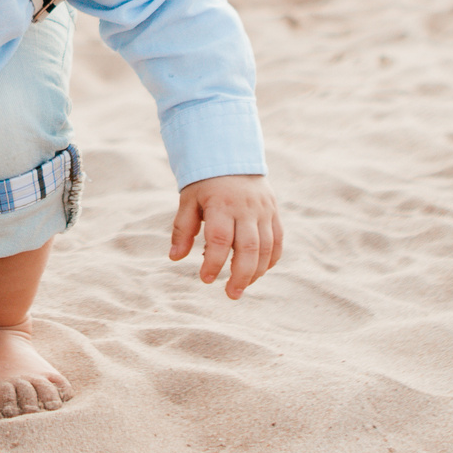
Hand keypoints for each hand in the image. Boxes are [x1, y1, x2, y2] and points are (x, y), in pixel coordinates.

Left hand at [169, 174, 283, 299]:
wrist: (233, 157)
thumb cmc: (205, 183)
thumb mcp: (188, 200)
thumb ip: (182, 229)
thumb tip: (174, 257)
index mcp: (222, 204)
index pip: (220, 240)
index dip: (214, 263)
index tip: (205, 279)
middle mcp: (246, 208)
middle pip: (249, 248)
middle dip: (240, 276)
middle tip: (231, 294)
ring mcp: (264, 211)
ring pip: (267, 248)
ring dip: (257, 272)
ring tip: (242, 288)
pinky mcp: (274, 213)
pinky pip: (278, 241)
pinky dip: (271, 260)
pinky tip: (259, 272)